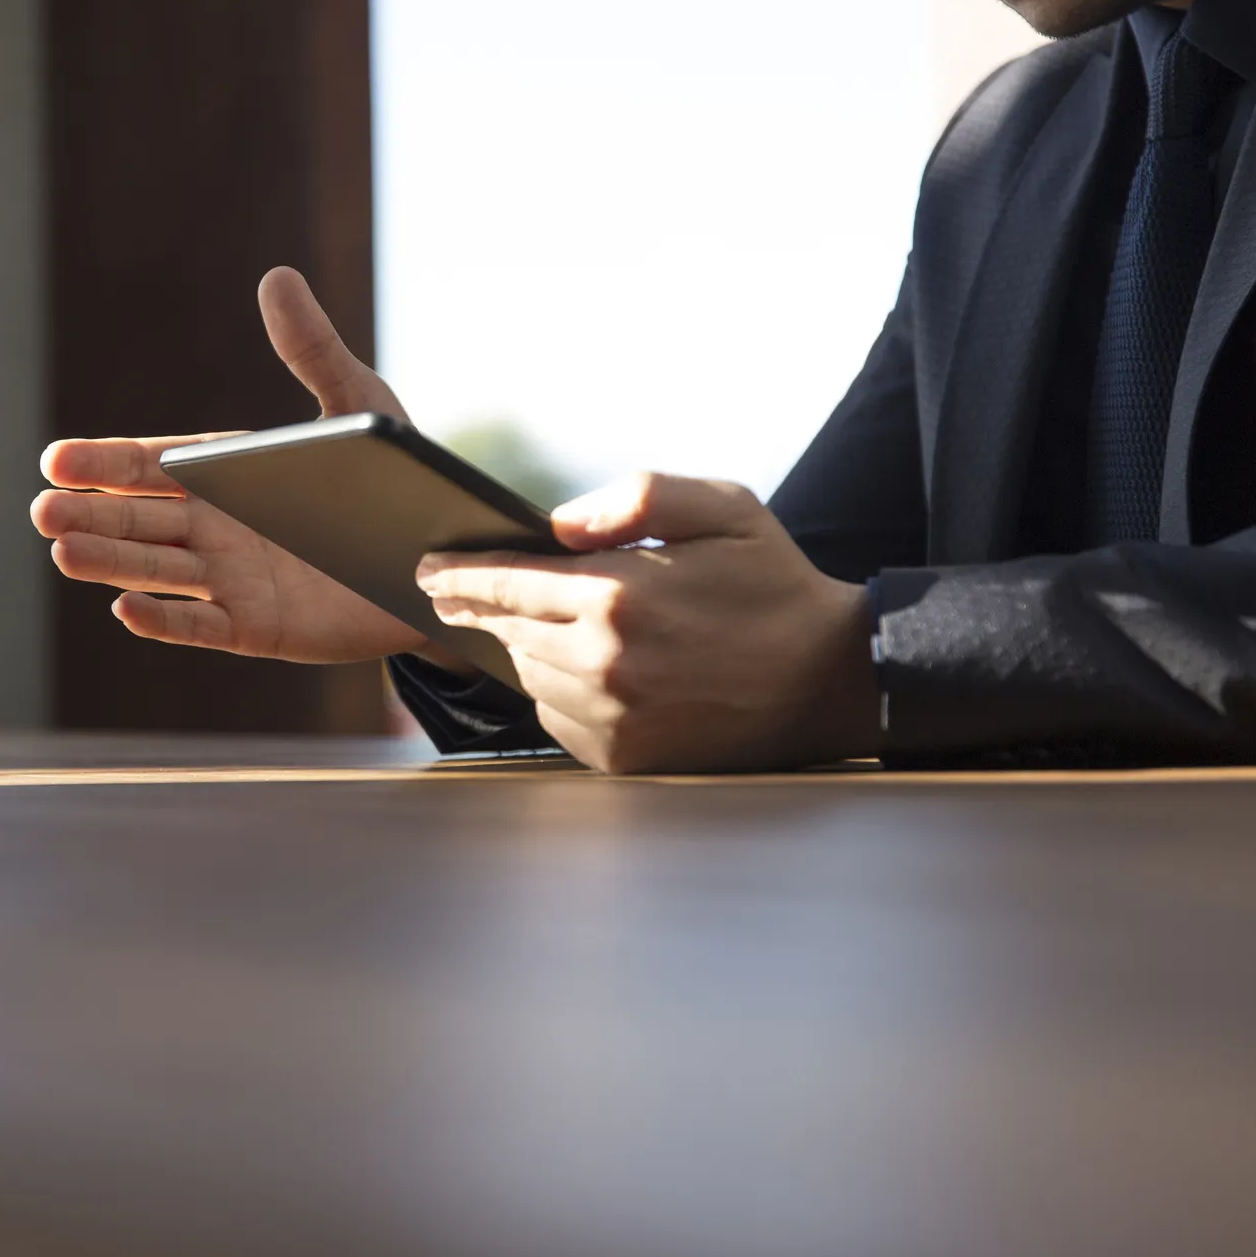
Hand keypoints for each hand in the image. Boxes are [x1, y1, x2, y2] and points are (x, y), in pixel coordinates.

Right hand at [35, 266, 448, 664]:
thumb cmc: (393, 479)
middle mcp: (217, 527)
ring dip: (111, 562)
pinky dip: (164, 620)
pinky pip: (201, 625)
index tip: (55, 460)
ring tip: (63, 552)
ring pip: (158, 571)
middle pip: (140, 519)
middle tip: (42, 510)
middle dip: (91, 514)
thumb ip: (312, 350)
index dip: (104, 464)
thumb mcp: (357, 406)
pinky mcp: (256, 628)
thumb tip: (275, 277)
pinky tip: (124, 609)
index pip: (151, 466)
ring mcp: (231, 580)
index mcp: (227, 473)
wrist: (443, 563)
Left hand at [417, 473, 881, 772]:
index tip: (425, 569)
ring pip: (529, 675)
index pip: (507, 583)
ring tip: (543, 626)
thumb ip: (635, 498)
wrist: (830, 680)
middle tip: (458, 593)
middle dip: (484, 608)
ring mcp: (612, 717)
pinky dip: (557, 692)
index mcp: (620, 595)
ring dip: (526, 649)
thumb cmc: (771, 584)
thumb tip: (556, 524)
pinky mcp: (623, 758)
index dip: (459, 575)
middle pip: (508, 631)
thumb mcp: (721, 508)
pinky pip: (557, 719)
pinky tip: (585, 670)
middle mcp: (605, 662)